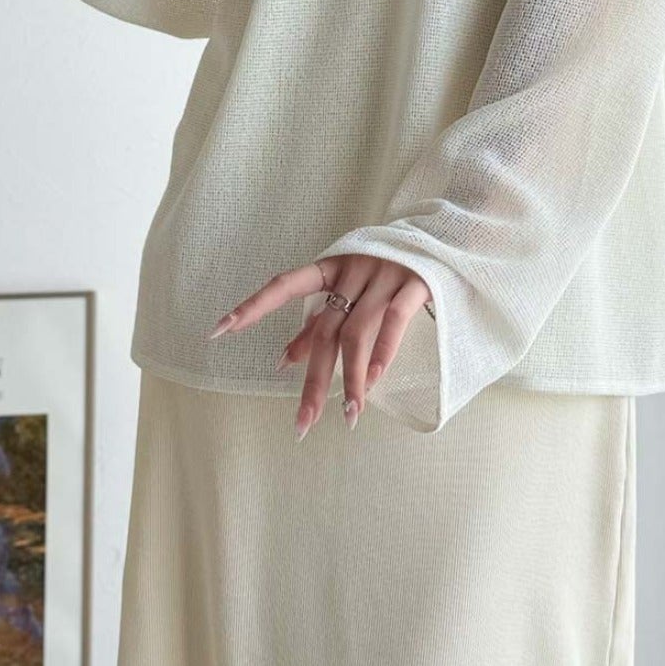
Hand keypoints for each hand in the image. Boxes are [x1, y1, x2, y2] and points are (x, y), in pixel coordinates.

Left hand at [207, 254, 433, 440]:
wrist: (444, 241)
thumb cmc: (387, 271)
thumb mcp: (350, 289)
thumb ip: (320, 323)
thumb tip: (284, 361)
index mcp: (331, 267)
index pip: (284, 285)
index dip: (253, 307)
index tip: (219, 331)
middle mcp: (353, 269)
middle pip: (325, 331)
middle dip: (313, 381)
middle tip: (302, 424)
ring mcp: (384, 276)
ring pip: (357, 333)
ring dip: (351, 379)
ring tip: (348, 416)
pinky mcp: (415, 284)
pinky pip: (393, 323)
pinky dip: (381, 355)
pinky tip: (372, 382)